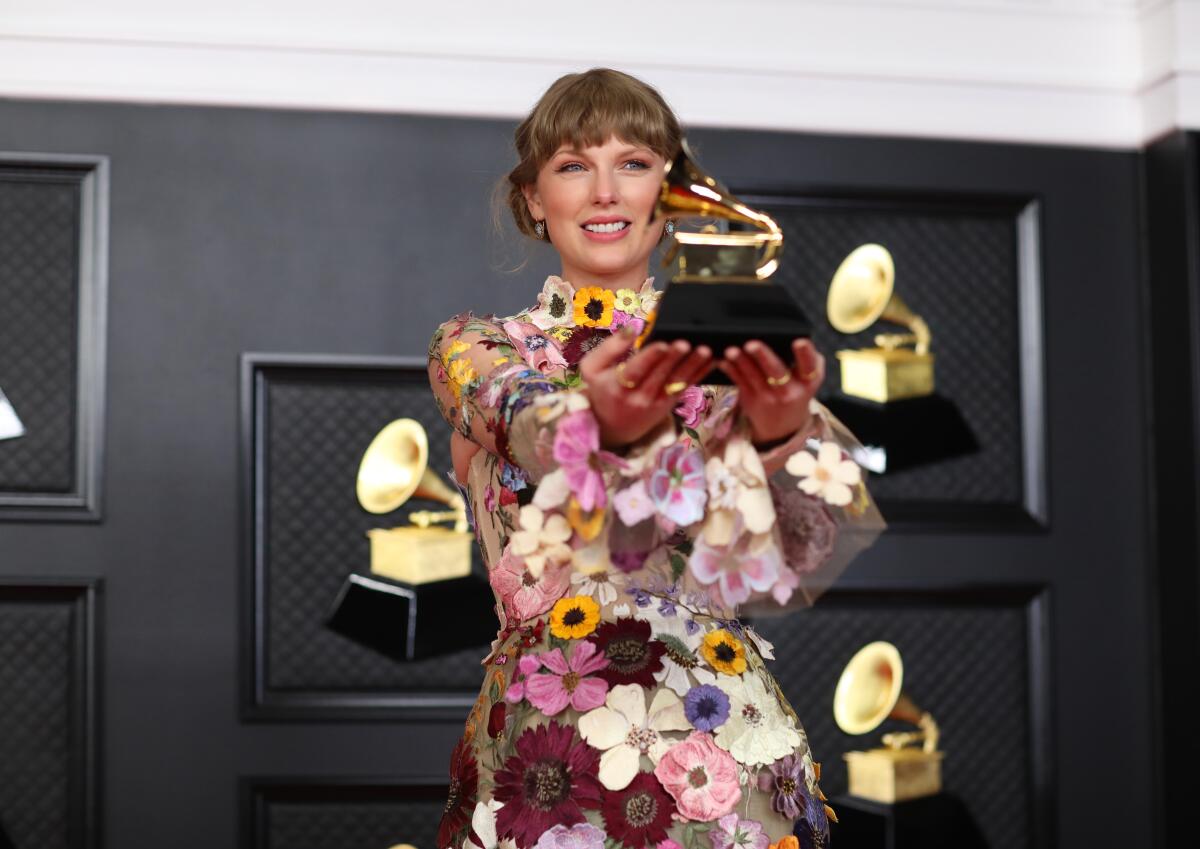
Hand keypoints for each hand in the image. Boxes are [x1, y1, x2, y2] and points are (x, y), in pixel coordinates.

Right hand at [580, 327, 712, 447]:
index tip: (662, 343)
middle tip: (687, 342)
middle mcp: (639, 397)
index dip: (650, 357)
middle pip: (660, 375)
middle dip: (674, 358)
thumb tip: (632, 327)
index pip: (636, 370)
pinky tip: (712, 360)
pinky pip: (686, 387)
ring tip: (705, 350)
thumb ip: (610, 347)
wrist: (611, 426)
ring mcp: (657, 402)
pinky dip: (700, 373)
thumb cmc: (603, 389)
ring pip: (677, 383)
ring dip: (693, 366)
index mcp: (618, 386)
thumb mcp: (592, 368)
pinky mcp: (670, 404)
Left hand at [718, 338, 824, 445]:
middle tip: (751, 344)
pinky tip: (723, 360)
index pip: (809, 366)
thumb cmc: (796, 389)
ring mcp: (769, 398)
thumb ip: (805, 358)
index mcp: (808, 381)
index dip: (805, 354)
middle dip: (763, 356)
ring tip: (731, 350)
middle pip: (776, 371)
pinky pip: (740, 382)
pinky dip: (731, 370)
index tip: (799, 341)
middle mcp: (789, 391)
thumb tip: (791, 333)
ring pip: (753, 376)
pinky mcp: (751, 400)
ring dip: (741, 362)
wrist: (783, 425)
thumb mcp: (807, 378)